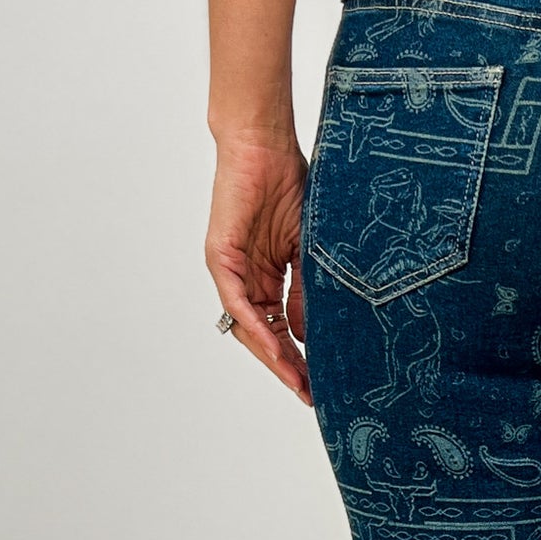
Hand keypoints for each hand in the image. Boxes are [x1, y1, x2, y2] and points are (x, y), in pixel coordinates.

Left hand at [205, 135, 312, 405]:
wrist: (265, 145)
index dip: (299, 358)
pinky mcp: (221, 257)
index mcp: (265, 278)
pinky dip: (256, 326)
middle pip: (263, 337)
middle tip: (309, 394)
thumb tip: (308, 338)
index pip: (280, 329)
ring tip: (297, 380)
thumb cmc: (289, 184)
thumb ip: (305, 294)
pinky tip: (276, 346)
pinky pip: (237, 302)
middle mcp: (244, 280)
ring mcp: (230, 271)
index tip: (319, 384)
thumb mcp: (308, 251)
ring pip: (248, 327)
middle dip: (286, 368)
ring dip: (273, 356)